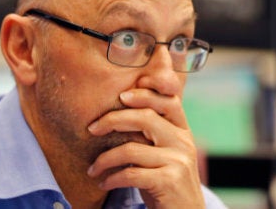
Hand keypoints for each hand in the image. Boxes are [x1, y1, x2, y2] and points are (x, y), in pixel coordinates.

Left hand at [86, 89, 204, 208]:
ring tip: (93, 168)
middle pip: (145, 118)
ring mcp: (179, 162)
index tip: (121, 95)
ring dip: (104, 159)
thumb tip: (116, 112)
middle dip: (112, 120)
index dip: (145, 93)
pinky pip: (131, 174)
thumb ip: (150, 134)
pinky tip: (104, 183)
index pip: (168, 101)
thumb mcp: (162, 154)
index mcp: (182, 132)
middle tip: (92, 128)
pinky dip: (112, 178)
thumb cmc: (165, 182)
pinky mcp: (169, 181)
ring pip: (131, 149)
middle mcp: (184, 143)